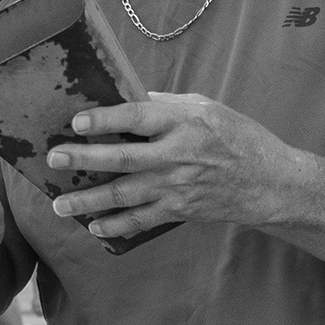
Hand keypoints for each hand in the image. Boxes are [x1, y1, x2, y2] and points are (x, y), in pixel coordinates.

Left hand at [45, 92, 299, 240]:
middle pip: (122, 157)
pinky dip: (116, 226)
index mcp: (184, 121)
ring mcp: (177, 187)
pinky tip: (94, 226)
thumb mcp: (206, 107)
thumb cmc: (238, 137)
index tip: (77, 122)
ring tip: (60, 204)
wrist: (270, 183)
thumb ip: (165, 104)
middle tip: (54, 160)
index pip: (137, 115)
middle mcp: (178, 155)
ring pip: (124, 195)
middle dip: (84, 159)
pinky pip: (141, 221)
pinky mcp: (179, 211)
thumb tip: (125, 98)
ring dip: (88, 200)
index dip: (105, 118)